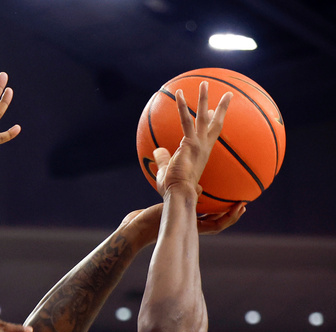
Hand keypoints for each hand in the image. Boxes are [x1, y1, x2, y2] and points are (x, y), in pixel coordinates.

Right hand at [120, 200, 245, 244]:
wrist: (131, 230)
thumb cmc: (147, 225)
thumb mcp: (165, 213)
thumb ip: (186, 200)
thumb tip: (201, 188)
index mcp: (190, 227)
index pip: (217, 225)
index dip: (230, 218)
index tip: (241, 207)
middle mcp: (188, 224)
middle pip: (215, 220)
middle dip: (228, 212)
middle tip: (241, 202)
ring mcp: (180, 221)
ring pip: (203, 212)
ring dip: (214, 205)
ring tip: (221, 193)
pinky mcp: (172, 215)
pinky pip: (189, 204)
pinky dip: (194, 196)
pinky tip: (194, 185)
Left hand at [152, 81, 232, 196]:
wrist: (179, 194)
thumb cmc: (173, 187)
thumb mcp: (167, 170)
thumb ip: (163, 158)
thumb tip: (157, 149)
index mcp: (201, 153)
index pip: (209, 134)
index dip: (211, 122)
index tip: (212, 112)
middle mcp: (204, 147)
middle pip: (215, 123)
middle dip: (221, 108)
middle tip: (228, 94)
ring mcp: (199, 144)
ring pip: (203, 117)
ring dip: (204, 98)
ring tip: (205, 83)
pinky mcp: (190, 143)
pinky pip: (185, 120)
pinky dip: (182, 106)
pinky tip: (178, 94)